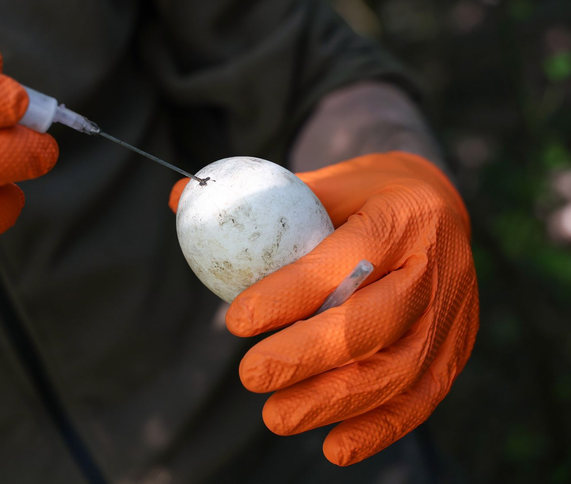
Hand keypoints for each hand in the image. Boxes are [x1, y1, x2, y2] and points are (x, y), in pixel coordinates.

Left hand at [169, 152, 477, 465]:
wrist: (443, 204)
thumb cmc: (365, 194)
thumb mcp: (320, 181)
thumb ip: (257, 197)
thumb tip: (174, 198)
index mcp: (399, 218)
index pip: (342, 262)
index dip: (287, 295)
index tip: (237, 321)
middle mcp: (433, 269)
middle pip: (371, 325)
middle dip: (304, 357)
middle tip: (249, 376)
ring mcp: (450, 315)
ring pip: (395, 372)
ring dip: (332, 402)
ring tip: (275, 417)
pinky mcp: (455, 349)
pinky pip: (421, 398)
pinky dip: (378, 429)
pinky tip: (333, 448)